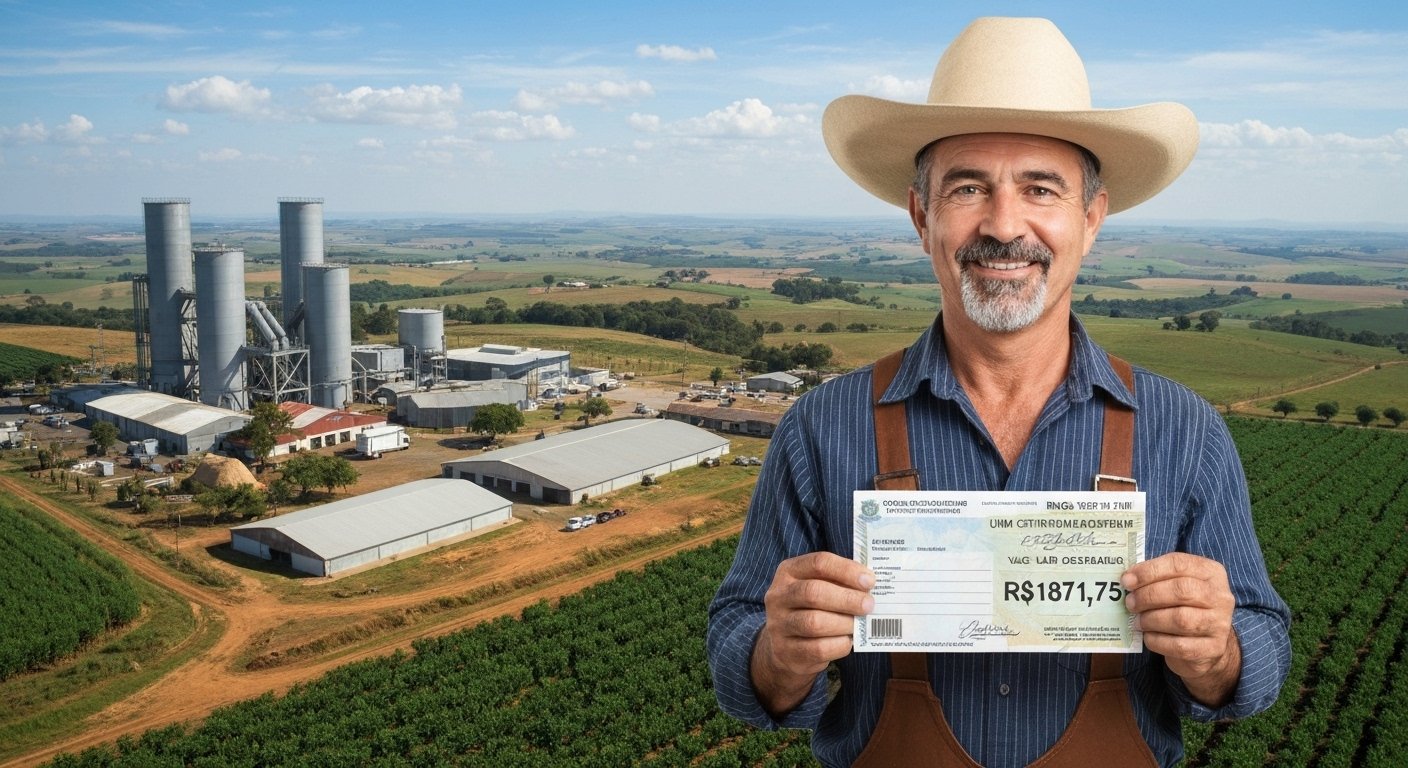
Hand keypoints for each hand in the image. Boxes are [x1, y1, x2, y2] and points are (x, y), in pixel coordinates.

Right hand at [751, 552, 874, 716]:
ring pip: (815, 622)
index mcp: (788, 572)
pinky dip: (839, 644)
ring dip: (844, 623)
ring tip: (859, 624)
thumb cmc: (810, 609)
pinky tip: (848, 640)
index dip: (847, 570)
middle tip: (869, 605)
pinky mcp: (786, 651)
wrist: (784, 647)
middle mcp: (778, 596)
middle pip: (814, 592)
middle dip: (847, 598)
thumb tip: (870, 584)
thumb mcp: (817, 587)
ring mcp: (779, 625)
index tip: (869, 580)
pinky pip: (818, 648)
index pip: (819, 563)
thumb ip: (839, 582)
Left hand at [1122, 552, 1240, 706]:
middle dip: (1148, 596)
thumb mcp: (1176, 585)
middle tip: (1130, 603)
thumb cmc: (1184, 607)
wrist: (1207, 644)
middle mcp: (1221, 596)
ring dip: (1151, 619)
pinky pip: (1180, 646)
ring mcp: (1220, 624)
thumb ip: (1156, 578)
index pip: (1179, 564)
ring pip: (1181, 619)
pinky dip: (1157, 641)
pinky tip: (1148, 637)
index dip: (1149, 571)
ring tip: (1138, 621)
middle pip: (1181, 590)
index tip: (1126, 581)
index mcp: (1211, 572)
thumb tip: (1127, 579)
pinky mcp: (1213, 649)